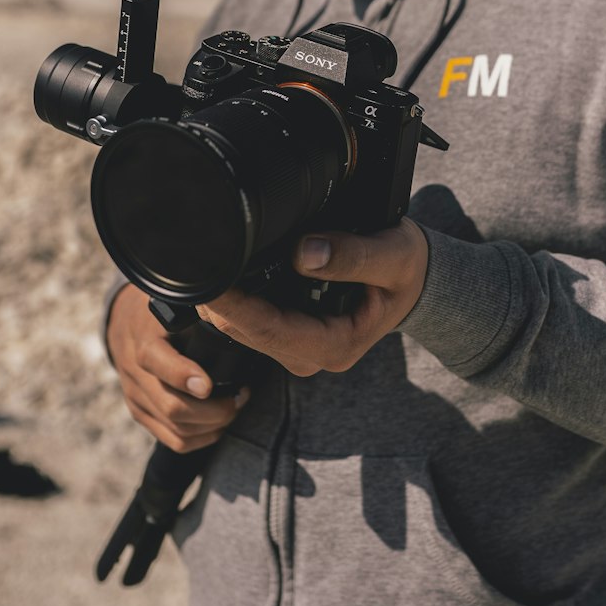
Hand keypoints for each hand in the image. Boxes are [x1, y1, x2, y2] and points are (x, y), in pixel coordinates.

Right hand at [106, 283, 248, 453]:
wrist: (126, 323)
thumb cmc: (163, 311)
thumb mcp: (175, 301)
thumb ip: (198, 310)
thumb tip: (233, 317)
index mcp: (143, 339)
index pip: (155, 361)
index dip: (182, 376)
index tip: (209, 385)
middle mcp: (135, 373)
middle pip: (171, 407)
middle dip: (214, 410)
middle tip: (240, 396)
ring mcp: (136, 397)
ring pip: (177, 429)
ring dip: (213, 425)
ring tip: (235, 406)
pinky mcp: (141, 413)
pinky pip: (174, 441)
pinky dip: (202, 438)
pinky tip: (218, 424)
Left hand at [199, 217, 428, 377]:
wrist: (418, 279)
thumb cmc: (409, 269)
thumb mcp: (394, 256)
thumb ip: (353, 255)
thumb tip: (302, 253)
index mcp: (336, 345)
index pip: (271, 330)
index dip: (235, 307)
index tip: (208, 282)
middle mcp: (312, 353)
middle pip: (249, 333)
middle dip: (218, 304)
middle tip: (188, 265)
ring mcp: (299, 345)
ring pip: (245, 329)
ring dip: (221, 302)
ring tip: (196, 265)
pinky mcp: (291, 330)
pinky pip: (253, 319)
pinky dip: (236, 297)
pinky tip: (221, 273)